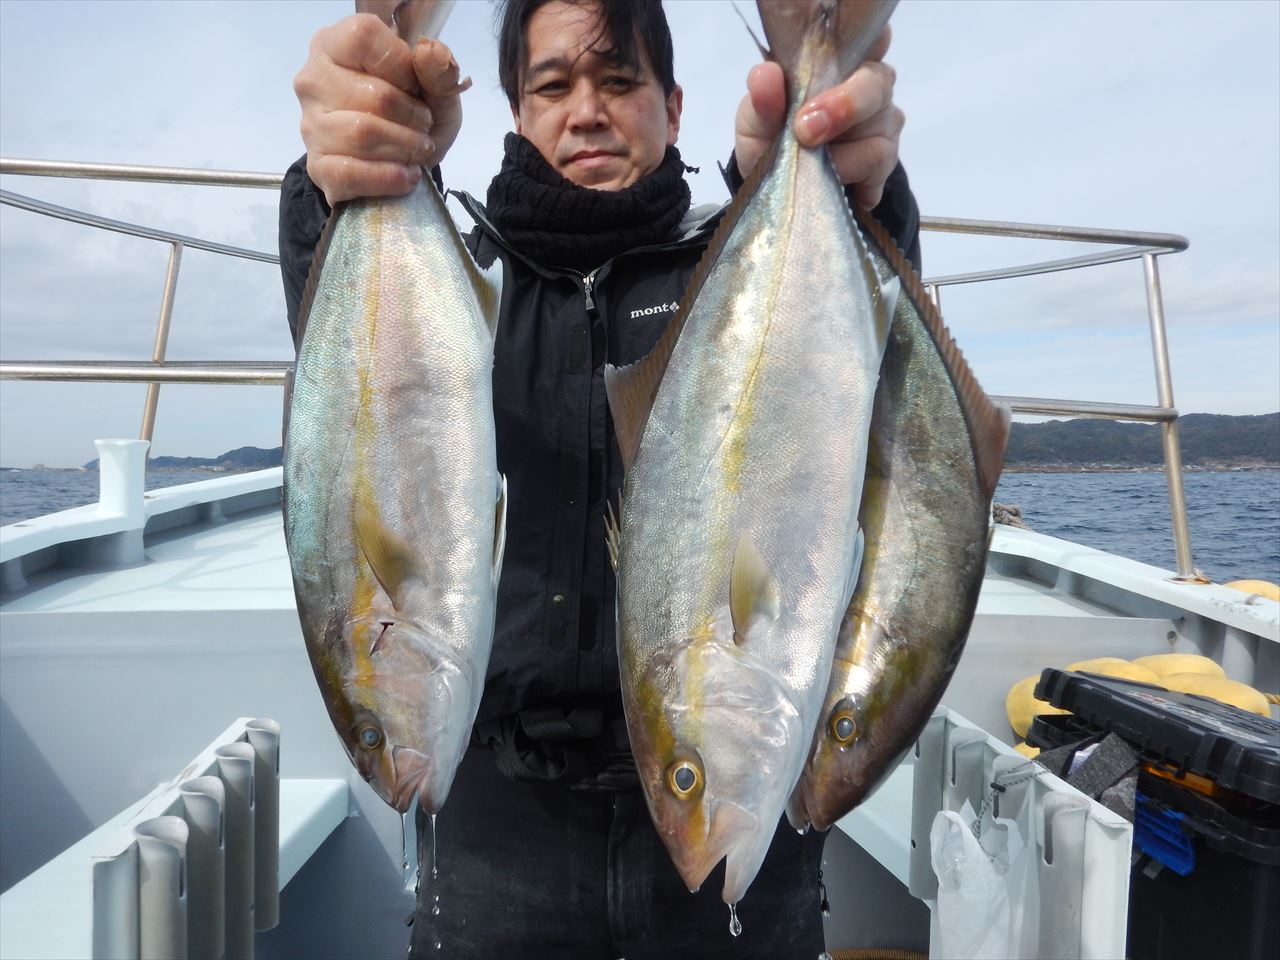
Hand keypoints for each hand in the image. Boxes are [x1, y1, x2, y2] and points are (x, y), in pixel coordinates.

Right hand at [293, 13, 469, 205]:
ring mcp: (311, 125)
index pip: (364, 38)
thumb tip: (431, 52)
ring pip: (363, 135)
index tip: (415, 86)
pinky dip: (388, 177)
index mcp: (335, 45)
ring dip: (405, 147)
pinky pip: (349, 173)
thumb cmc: (413, 114)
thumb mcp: (436, 89)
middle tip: (424, 126)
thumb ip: (437, 70)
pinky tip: (405, 174)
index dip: (402, 65)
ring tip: (418, 149)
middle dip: (413, 117)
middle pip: (375, 95)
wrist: (403, 164)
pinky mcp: (317, 167)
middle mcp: (314, 80)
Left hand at [734, 26, 902, 208]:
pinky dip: (847, 176)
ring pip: (877, 132)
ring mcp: (883, 125)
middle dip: (844, 106)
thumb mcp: (755, 123)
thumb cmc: (771, 142)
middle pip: (877, 83)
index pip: (869, 38)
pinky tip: (831, 179)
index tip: (861, 51)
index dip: (872, 42)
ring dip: (837, 155)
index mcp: (839, 64)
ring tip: (808, 164)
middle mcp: (870, 87)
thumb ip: (762, 100)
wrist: (779, 194)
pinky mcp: (886, 164)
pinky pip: (876, 167)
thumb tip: (766, 74)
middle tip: (806, 131)